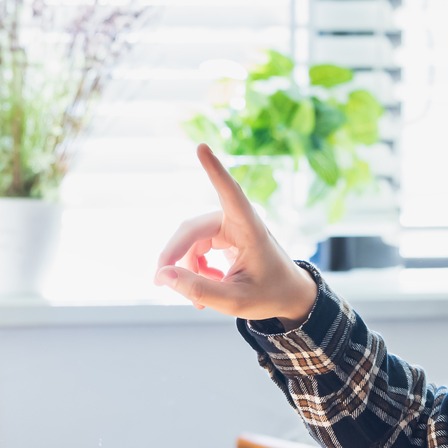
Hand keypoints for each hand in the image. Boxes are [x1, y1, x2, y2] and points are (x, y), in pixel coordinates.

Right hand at [153, 144, 319, 321]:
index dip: (214, 171)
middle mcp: (238, 220)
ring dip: (186, 267)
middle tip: (159, 283)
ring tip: (197, 299)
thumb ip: (198, 289)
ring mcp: (229, 225)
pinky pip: (195, 246)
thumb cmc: (270, 294)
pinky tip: (203, 285)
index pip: (230, 193)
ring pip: (190, 240)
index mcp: (250, 229)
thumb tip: (162, 275)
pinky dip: (193, 267)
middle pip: (192, 230)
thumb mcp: (235, 300)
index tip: (202, 147)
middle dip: (175, 256)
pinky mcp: (222, 233)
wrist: (288, 295)